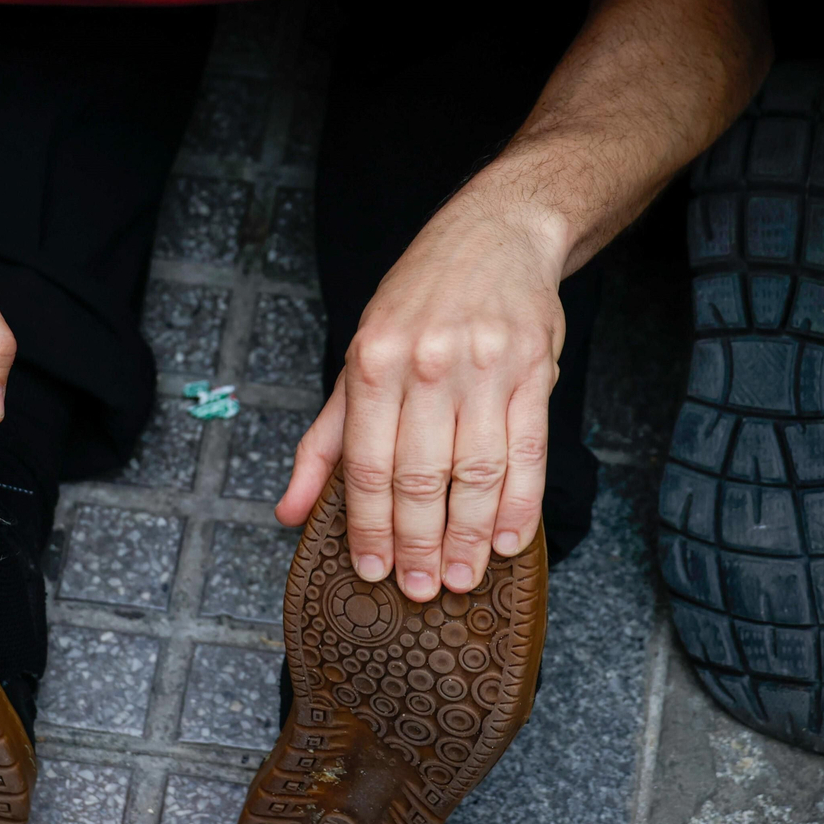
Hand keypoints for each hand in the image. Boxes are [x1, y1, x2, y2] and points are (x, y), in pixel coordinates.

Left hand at [276, 183, 568, 601]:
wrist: (497, 234)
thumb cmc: (418, 301)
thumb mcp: (357, 358)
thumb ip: (324, 441)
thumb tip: (289, 511)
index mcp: (374, 361)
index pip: (366, 463)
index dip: (368, 526)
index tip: (373, 571)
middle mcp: (427, 364)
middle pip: (420, 475)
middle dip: (418, 543)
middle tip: (420, 590)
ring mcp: (485, 367)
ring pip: (476, 471)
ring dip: (468, 535)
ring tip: (460, 577)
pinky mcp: (534, 370)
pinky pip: (528, 452)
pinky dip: (519, 505)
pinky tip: (505, 541)